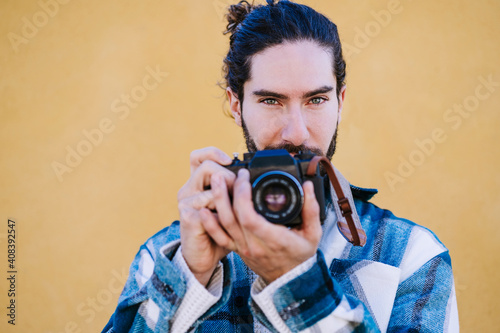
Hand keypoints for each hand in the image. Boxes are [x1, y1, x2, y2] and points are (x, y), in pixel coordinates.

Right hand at [177, 147, 234, 285]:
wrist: (204, 258)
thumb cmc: (219, 233)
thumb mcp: (228, 208)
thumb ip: (233, 191)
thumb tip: (252, 178)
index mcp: (196, 184)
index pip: (198, 157)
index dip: (212, 153)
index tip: (230, 160)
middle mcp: (188, 190)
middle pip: (208, 167)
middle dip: (228, 177)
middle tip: (237, 192)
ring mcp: (186, 203)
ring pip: (213, 187)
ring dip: (228, 197)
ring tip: (231, 211)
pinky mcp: (188, 217)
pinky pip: (211, 207)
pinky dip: (223, 215)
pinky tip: (225, 224)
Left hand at [201, 169, 321, 282]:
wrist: (289, 281)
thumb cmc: (301, 256)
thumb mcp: (313, 234)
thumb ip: (311, 209)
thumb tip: (308, 186)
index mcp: (273, 239)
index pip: (250, 217)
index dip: (242, 195)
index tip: (246, 177)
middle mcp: (255, 244)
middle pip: (233, 217)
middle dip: (228, 192)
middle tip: (228, 173)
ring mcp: (243, 247)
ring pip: (224, 224)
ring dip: (217, 201)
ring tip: (215, 180)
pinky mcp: (237, 249)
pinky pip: (220, 237)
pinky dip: (210, 224)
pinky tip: (203, 210)